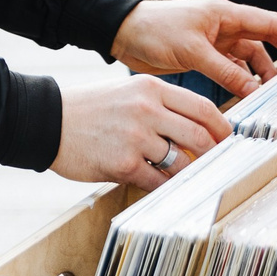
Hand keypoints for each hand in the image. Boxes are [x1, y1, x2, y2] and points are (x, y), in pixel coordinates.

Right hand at [51, 75, 231, 191]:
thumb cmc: (89, 109)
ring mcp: (136, 136)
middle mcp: (146, 109)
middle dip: (214, 154)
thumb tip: (196, 131)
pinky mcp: (123, 163)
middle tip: (217, 165)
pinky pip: (158, 181)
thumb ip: (160, 106)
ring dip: (188, 174)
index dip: (222, 128)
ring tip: (186, 178)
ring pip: (182, 162)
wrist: (48, 120)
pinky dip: (165, 187)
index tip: (228, 141)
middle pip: (199, 135)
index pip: (202, 107)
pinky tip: (161, 186)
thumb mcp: (127, 93)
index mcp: (150, 88)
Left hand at [111, 0, 276, 100]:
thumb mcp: (193, 51)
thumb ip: (225, 71)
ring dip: (263, 70)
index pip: (268, 22)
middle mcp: (223, 24)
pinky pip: (231, 66)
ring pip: (248, 55)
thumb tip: (255, 88)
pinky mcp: (203, 53)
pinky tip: (250, 92)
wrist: (125, 33)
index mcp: (224, 14)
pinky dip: (242, 78)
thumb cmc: (156, 30)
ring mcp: (214, 39)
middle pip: (264, 37)